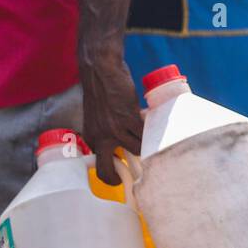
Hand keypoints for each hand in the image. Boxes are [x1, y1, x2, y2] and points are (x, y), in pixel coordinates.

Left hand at [80, 50, 142, 186]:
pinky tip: (156, 128)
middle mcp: (100, 137)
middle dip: (118, 178)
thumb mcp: (97, 115)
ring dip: (145, 146)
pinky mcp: (128, 118)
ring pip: (135, 149)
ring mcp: (114, 129)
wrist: (101, 69)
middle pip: (108, 169)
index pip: (99, 164)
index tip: (121, 175)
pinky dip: (152, 132)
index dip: (110, 173)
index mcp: (91, 137)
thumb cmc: (101, 89)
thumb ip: (106, 129)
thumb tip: (124, 142)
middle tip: (131, 177)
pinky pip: (144, 134)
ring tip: (152, 143)